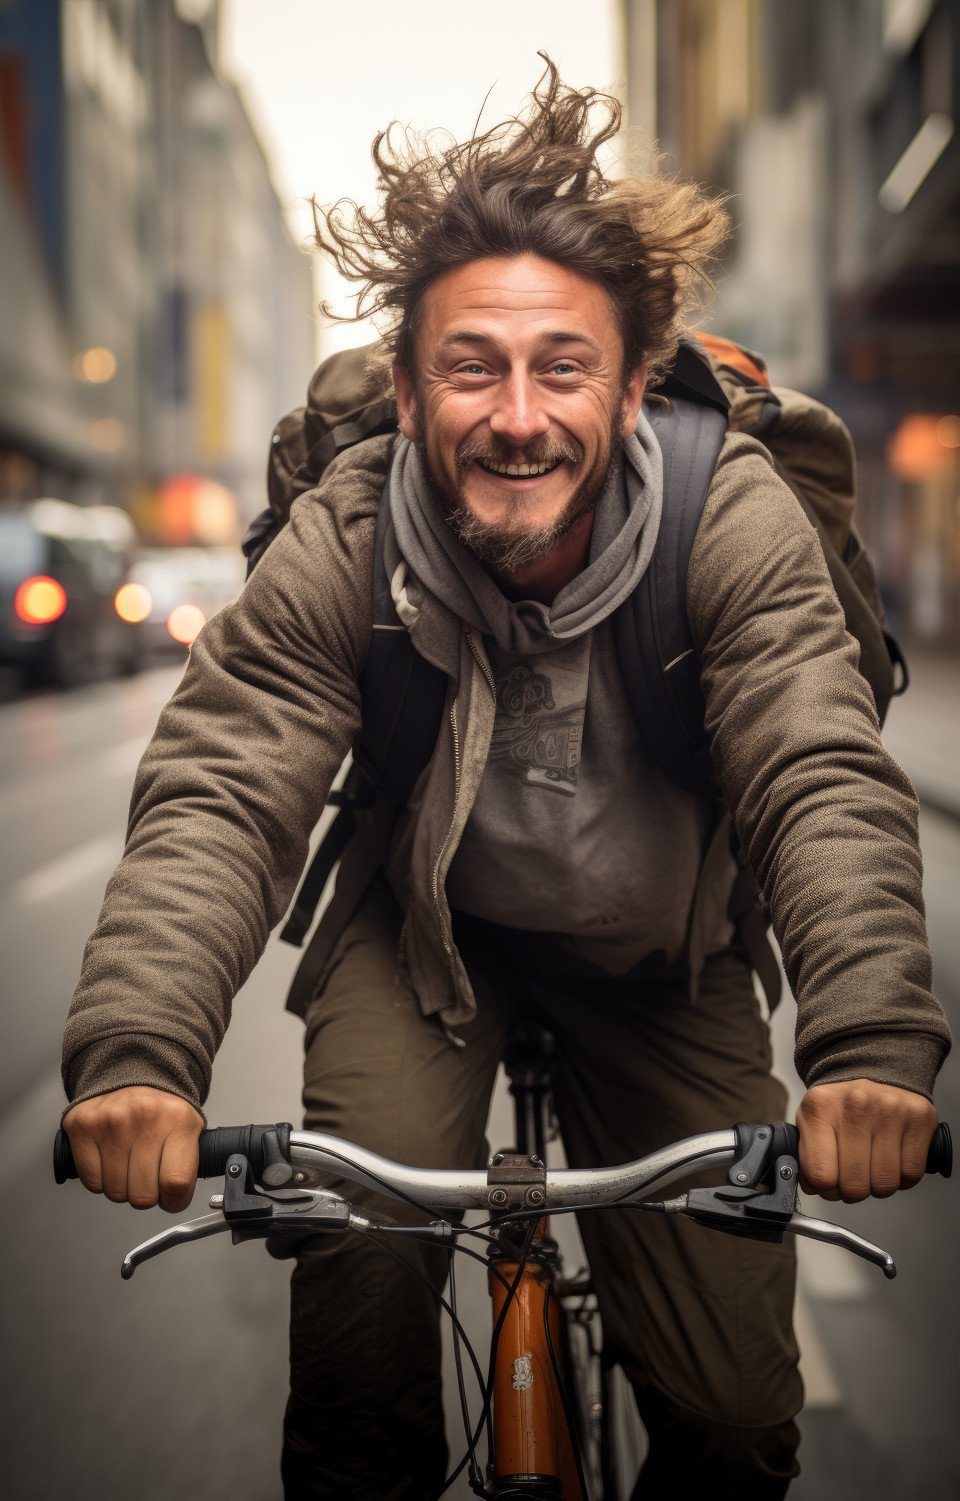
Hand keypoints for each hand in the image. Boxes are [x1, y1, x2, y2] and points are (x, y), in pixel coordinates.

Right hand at [63, 1086, 203, 1212]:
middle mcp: (145, 1118)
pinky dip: (100, 1180)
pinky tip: (109, 1160)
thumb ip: (189, 1164)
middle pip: (143, 1195)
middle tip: (148, 1176)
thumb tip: (177, 1198)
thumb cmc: (163, 1108)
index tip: (170, 1197)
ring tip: (128, 1163)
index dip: (173, 1201)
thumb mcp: (190, 1128)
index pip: (176, 1184)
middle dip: (146, 1194)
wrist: (135, 1071)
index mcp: (180, 1120)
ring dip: (122, 1187)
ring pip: (116, 1192)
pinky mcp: (83, 1125)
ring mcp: (112, 1121)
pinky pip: (91, 1181)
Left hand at [796, 1080, 937, 1201]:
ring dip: (878, 1186)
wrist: (871, 1066)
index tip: (828, 1183)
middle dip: (851, 1191)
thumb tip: (814, 1188)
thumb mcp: (810, 1120)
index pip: (821, 1176)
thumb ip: (806, 1155)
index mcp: (821, 1108)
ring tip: (872, 1167)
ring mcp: (891, 1110)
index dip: (825, 1190)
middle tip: (851, 1176)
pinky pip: (911, 1174)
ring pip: (885, 1185)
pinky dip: (902, 1177)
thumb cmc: (839, 1103)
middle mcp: (856, 1106)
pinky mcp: (919, 1118)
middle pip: (855, 1187)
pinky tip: (893, 1161)